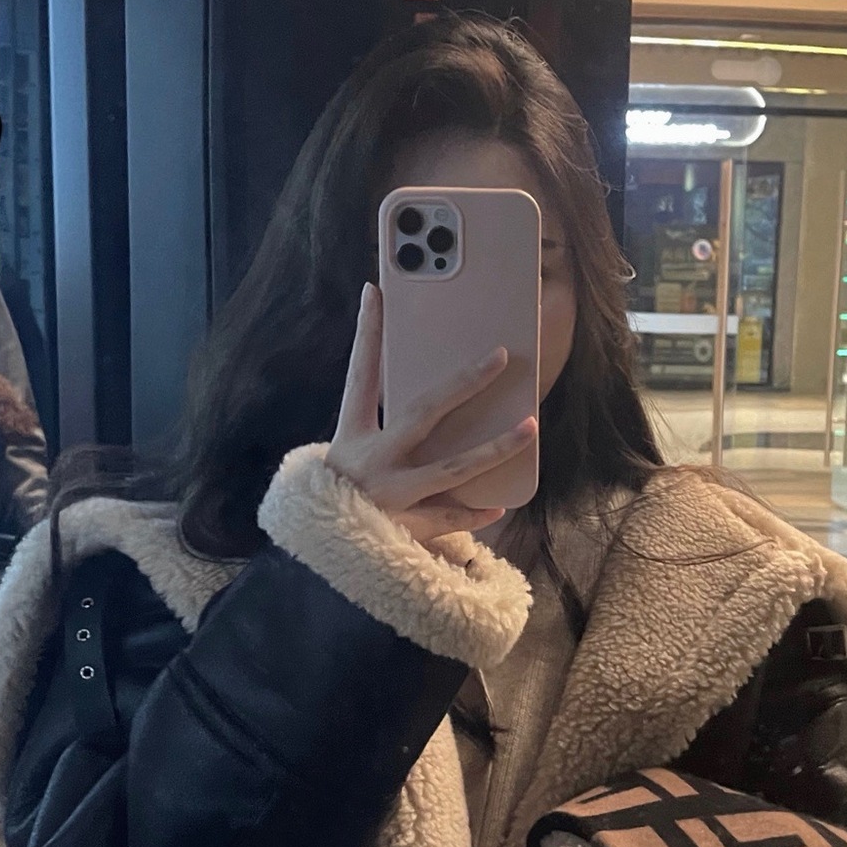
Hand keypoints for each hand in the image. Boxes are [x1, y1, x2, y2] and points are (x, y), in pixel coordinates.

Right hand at [326, 283, 536, 548]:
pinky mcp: (404, 530)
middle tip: (500, 356)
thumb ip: (383, 428)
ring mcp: (390, 496)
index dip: (367, 333)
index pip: (360, 374)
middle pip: (423, 412)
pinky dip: (475, 513)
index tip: (377, 291)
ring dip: (494, 448)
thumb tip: (433, 395)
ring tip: (529, 426)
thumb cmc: (340, 496)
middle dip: (464, 383)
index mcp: (351, 435)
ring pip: (452, 468)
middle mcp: (371, 461)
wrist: (317, 556)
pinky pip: (449, 519)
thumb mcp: (349, 455)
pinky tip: (500, 504)